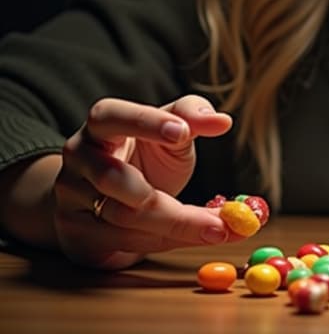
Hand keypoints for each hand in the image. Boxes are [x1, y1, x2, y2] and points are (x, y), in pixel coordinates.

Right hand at [54, 94, 236, 269]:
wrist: (104, 194)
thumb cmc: (144, 154)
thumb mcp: (170, 127)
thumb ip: (192, 116)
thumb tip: (222, 121)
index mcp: (99, 125)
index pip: (111, 116)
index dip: (144, 123)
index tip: (183, 132)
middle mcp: (78, 161)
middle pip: (114, 180)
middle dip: (170, 201)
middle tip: (224, 215)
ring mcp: (72, 201)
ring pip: (123, 219)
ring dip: (179, 228)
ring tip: (222, 229)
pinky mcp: (78, 237)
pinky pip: (125, 245)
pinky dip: (169, 242)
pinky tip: (199, 238)